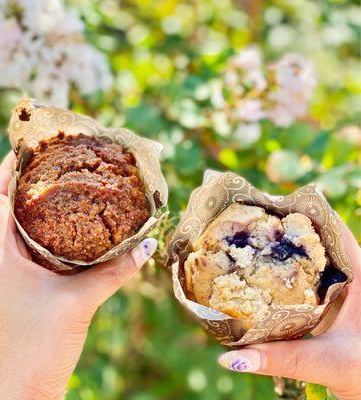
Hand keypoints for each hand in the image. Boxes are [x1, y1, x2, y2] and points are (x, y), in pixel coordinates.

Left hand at [0, 152, 157, 399]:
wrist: (19, 394)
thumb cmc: (36, 347)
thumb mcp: (79, 301)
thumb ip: (115, 271)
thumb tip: (146, 246)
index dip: (8, 170)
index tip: (27, 148)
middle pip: (3, 210)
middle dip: (24, 185)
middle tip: (52, 165)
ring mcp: (3, 276)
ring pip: (15, 231)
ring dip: (33, 209)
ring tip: (60, 191)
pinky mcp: (16, 289)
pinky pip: (27, 252)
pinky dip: (44, 236)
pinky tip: (68, 234)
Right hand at [218, 212, 360, 399]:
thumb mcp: (328, 364)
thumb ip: (281, 359)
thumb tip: (232, 357)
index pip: (336, 230)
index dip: (307, 210)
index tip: (274, 201)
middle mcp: (355, 277)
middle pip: (321, 240)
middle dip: (290, 228)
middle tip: (256, 220)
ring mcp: (345, 291)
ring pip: (315, 260)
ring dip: (289, 250)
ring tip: (258, 240)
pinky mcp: (336, 306)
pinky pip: (310, 279)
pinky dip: (290, 273)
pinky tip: (269, 276)